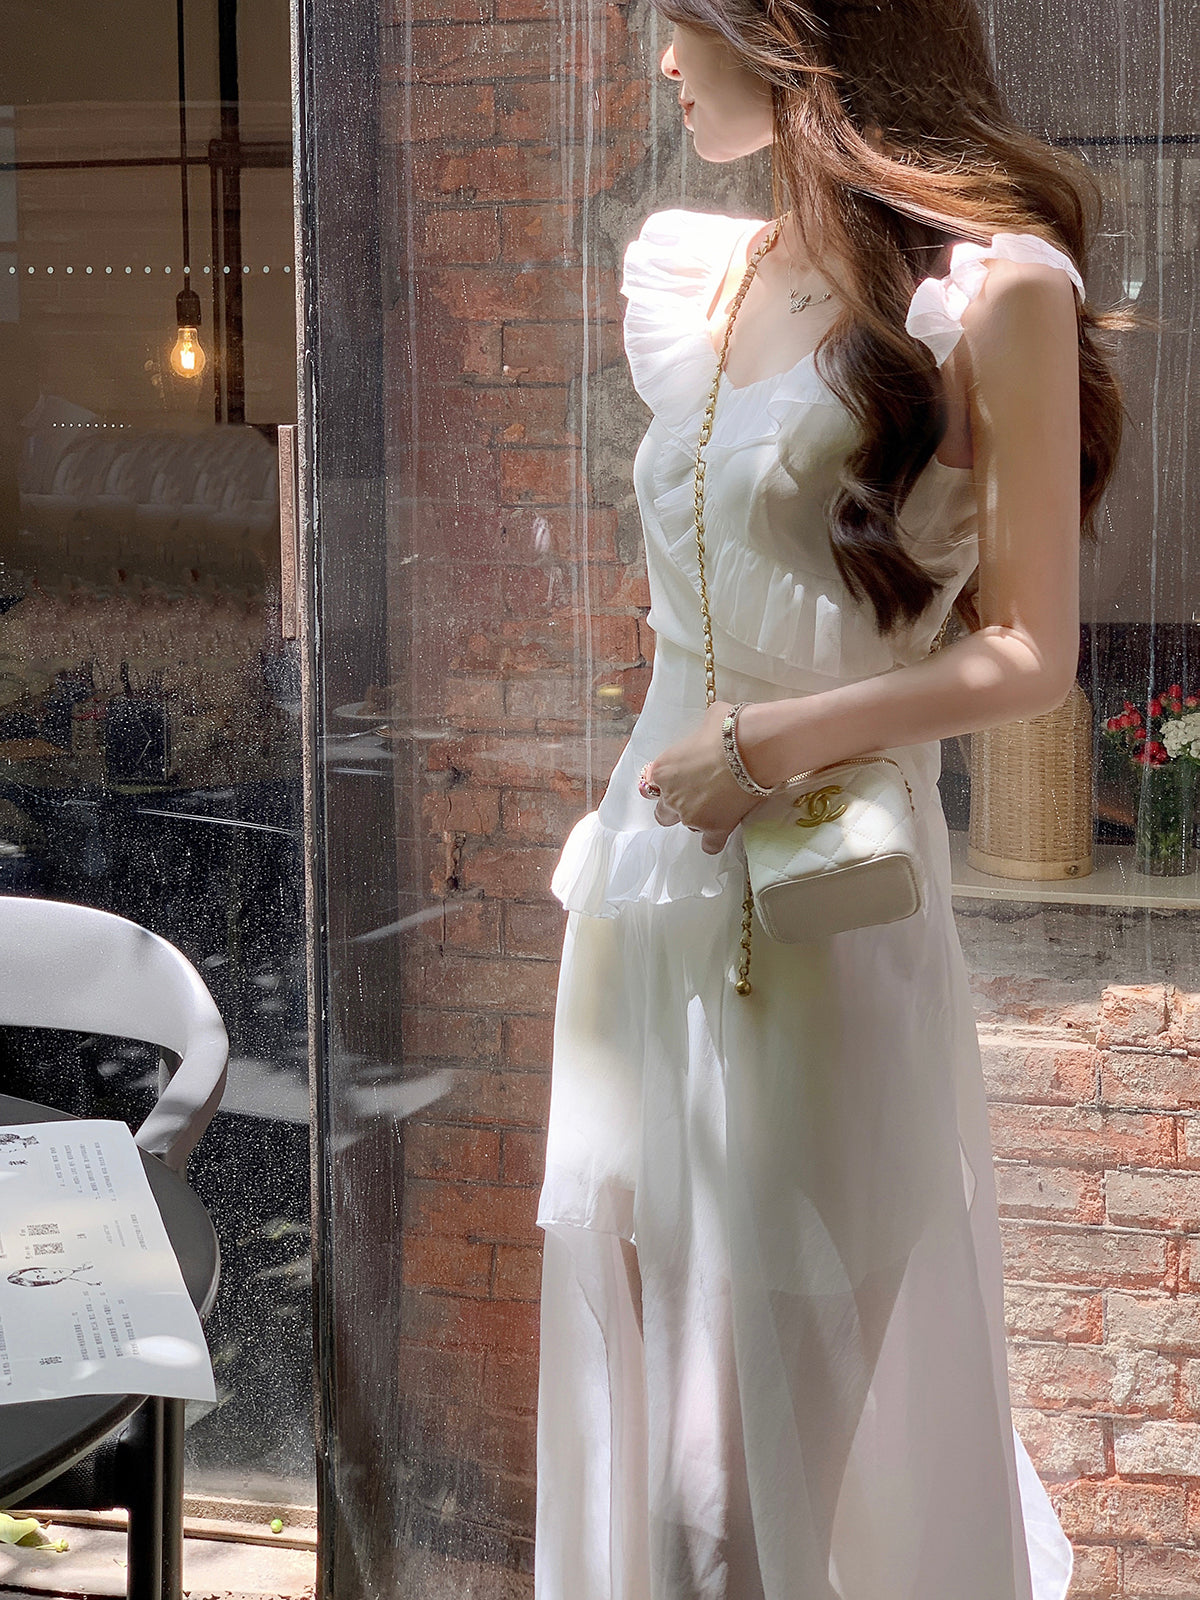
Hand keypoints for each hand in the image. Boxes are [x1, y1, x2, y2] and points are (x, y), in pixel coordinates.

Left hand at [641, 701, 761, 853]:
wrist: (753, 748)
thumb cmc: (729, 729)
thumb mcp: (708, 720)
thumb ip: (701, 733)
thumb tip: (713, 727)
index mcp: (663, 769)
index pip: (651, 785)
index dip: (666, 783)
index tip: (680, 780)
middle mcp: (671, 796)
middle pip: (662, 813)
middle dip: (676, 807)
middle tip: (697, 796)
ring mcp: (691, 815)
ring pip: (687, 827)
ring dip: (698, 819)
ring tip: (719, 806)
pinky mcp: (714, 829)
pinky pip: (709, 845)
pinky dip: (714, 840)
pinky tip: (722, 830)